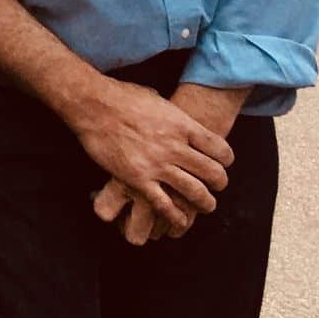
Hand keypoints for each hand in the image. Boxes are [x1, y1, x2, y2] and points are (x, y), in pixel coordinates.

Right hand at [69, 77, 233, 232]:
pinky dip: (176, 216)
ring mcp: (157, 164)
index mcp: (182, 125)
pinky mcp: (138, 179)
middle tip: (216, 186)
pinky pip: (165, 205)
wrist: (92, 104)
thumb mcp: (157, 99)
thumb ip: (172, 115)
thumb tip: (177, 118)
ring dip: (205, 203)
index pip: (220, 150)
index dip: (226, 160)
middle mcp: (175, 146)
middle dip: (219, 183)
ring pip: (195, 192)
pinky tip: (180, 220)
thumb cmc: (121, 97)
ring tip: (205, 205)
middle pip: (213, 173)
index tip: (223, 163)